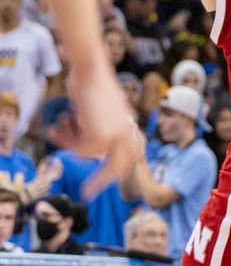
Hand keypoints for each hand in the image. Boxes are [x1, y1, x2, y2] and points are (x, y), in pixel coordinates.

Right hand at [71, 71, 142, 197]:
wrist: (92, 71)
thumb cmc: (93, 86)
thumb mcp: (103, 111)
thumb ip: (104, 129)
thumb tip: (93, 152)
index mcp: (131, 125)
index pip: (136, 151)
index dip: (126, 165)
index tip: (117, 177)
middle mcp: (129, 133)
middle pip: (119, 167)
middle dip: (101, 181)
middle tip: (86, 193)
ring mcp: (117, 137)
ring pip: (92, 158)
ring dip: (71, 147)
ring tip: (58, 129)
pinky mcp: (101, 138)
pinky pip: (80, 150)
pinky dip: (66, 140)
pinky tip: (59, 124)